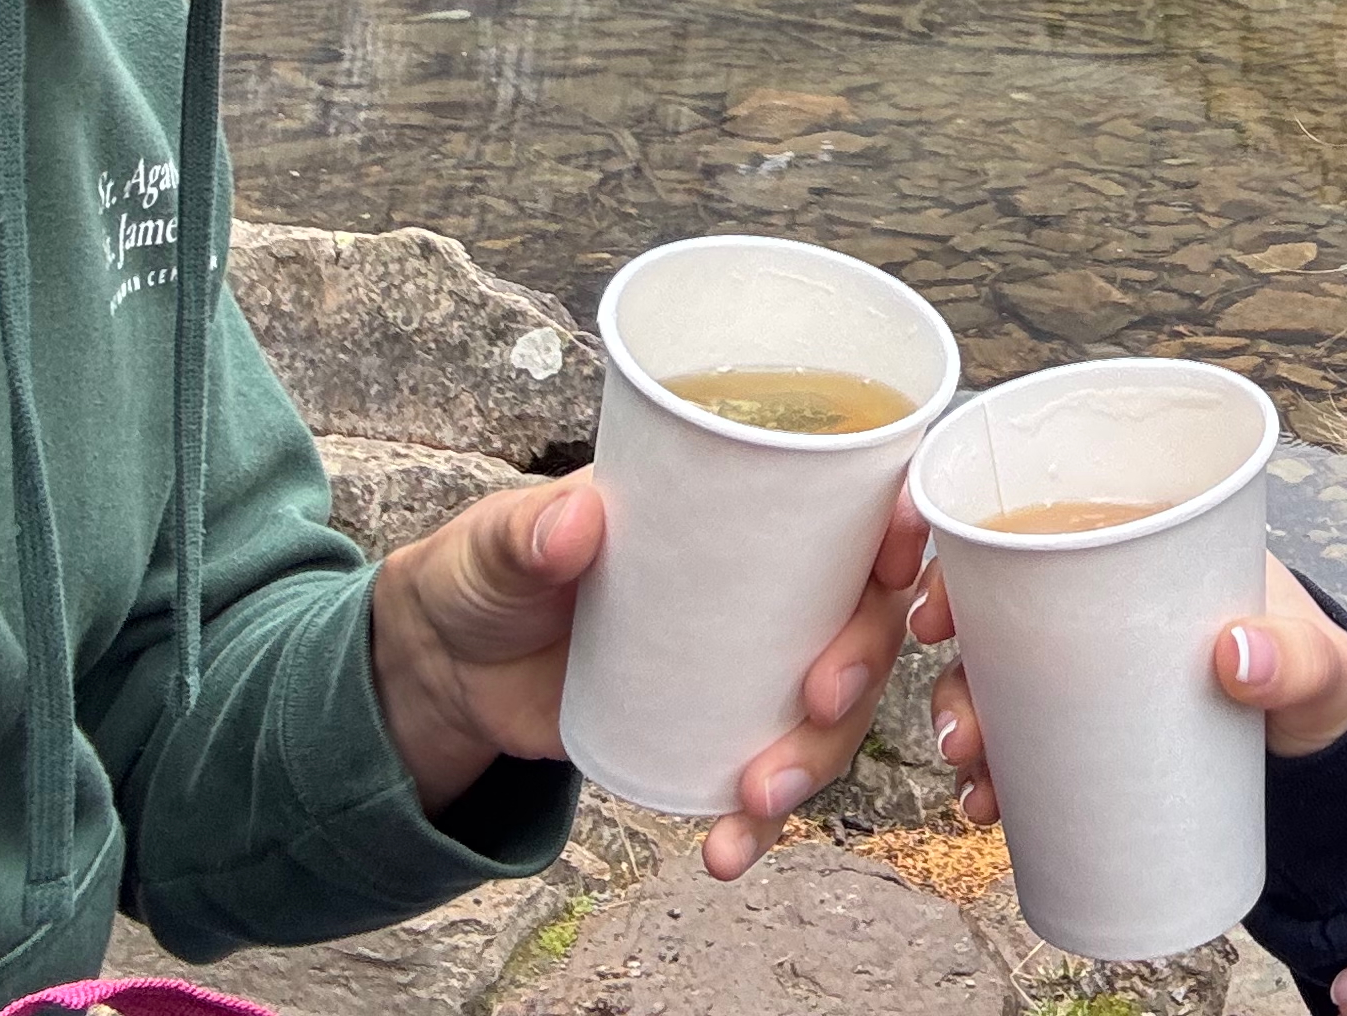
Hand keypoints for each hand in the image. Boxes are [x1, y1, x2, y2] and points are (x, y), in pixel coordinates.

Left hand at [368, 469, 930, 878]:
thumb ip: (530, 530)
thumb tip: (574, 523)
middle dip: (863, 663)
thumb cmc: (486, 570)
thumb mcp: (497, 540)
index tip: (899, 555)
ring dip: (818, 757)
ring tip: (759, 798)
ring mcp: (746, 660)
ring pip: (834, 707)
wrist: (447, 670)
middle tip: (817, 699)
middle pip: (863, 614)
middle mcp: (764, 580)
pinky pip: (771, 773)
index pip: (852, 499)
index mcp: (739, 503)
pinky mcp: (717, 729)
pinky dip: (759, 821)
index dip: (899, 523)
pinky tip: (726, 848)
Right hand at [915, 551, 1346, 825]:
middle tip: (961, 733)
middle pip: (996, 613)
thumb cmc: (1320, 678)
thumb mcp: (1320, 663)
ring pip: (996, 680)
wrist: (1329, 753)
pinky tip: (986, 807)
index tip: (933, 611)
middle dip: (955, 671)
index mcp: (1143, 540)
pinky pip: (1023, 738)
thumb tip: (1237, 656)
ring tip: (976, 784)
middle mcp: (1101, 598)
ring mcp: (1091, 666)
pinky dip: (996, 772)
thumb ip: (1298, 657)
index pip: (1033, 522)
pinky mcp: (1092, 726)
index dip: (960, 554)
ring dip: (965, 725)